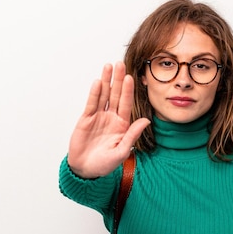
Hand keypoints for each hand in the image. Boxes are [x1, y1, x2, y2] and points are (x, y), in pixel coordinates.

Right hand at [67, 62, 150, 177]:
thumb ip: (132, 135)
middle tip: (120, 64)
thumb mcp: (121, 151)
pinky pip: (91, 103)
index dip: (128, 91)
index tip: (130, 77)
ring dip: (105, 81)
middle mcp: (111, 117)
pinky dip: (94, 93)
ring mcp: (98, 117)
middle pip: (115, 95)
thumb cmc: (105, 164)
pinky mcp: (86, 119)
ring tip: (108, 66)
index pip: (126, 104)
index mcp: (122, 125)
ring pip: (103, 95)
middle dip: (117, 79)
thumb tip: (146, 121)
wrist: (86, 170)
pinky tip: (97, 82)